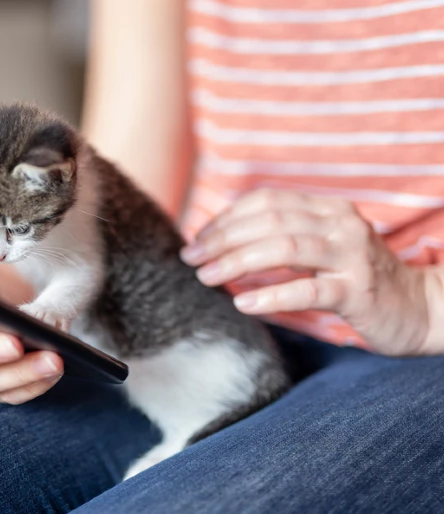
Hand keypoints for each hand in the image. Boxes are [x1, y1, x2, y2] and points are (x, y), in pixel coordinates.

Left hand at [180, 189, 433, 355]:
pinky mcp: (357, 291)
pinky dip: (270, 295)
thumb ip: (281, 236)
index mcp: (327, 208)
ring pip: (283, 249)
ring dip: (236, 262)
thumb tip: (220, 239)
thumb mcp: (321, 247)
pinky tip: (242, 303)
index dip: (225, 218)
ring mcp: (351, 256)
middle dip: (222, 239)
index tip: (197, 239)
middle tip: (192, 259)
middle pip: (268, 221)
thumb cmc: (356, 278)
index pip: (266, 201)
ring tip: (207, 277)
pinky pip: (307, 290)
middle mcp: (340, 224)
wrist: (418, 307)